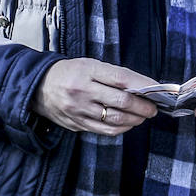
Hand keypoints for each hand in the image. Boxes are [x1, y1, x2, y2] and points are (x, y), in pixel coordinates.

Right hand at [31, 58, 157, 135]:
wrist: (38, 87)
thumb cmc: (69, 73)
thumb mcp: (89, 65)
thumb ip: (113, 76)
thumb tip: (142, 88)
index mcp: (87, 71)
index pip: (121, 79)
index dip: (143, 85)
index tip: (157, 90)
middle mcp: (82, 90)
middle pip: (122, 101)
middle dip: (143, 107)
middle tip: (152, 109)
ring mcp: (79, 109)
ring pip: (115, 119)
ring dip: (134, 119)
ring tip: (141, 117)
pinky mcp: (76, 123)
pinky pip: (104, 130)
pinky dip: (121, 128)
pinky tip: (127, 124)